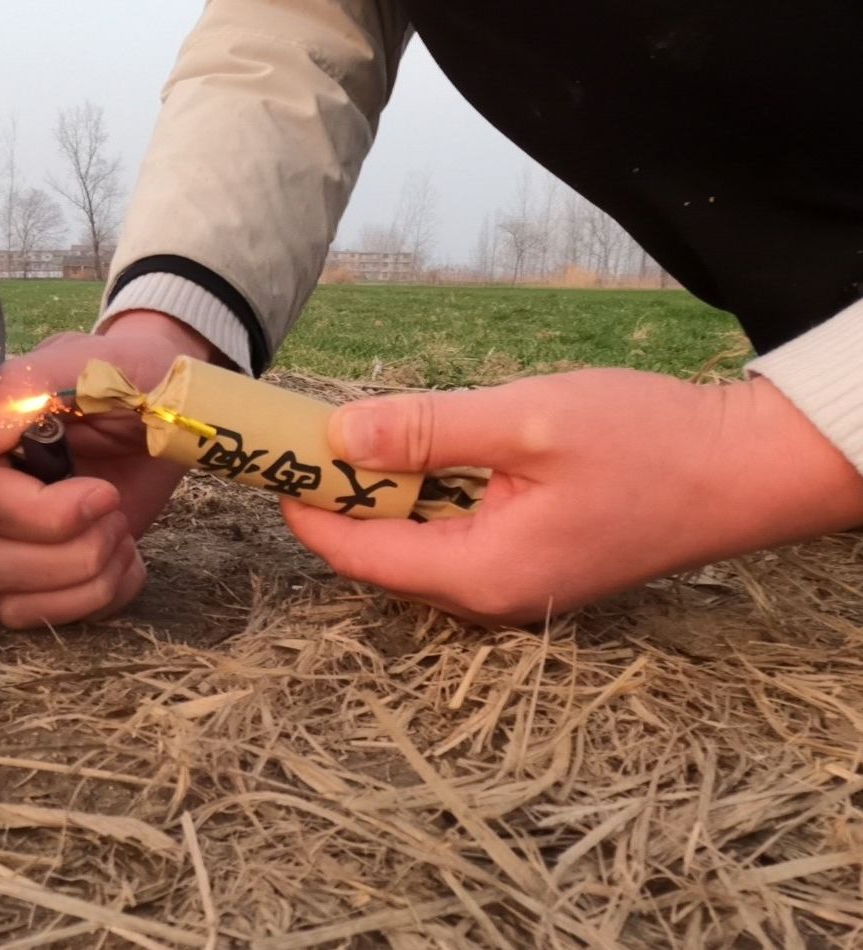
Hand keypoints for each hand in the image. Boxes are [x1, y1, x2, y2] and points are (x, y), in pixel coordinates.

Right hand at [0, 311, 219, 628]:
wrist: (172, 405)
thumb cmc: (129, 375)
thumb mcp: (90, 363)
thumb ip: (32, 385)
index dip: (45, 512)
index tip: (104, 491)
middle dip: (74, 550)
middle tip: (116, 505)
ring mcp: (23, 544)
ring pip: (14, 604)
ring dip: (87, 577)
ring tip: (122, 533)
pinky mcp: (56, 574)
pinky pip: (49, 619)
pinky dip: (101, 600)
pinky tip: (130, 559)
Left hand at [282, 369, 862, 624]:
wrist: (748, 470)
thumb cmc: (650, 442)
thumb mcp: (527, 422)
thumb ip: (429, 431)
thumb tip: (339, 437)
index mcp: (481, 575)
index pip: (358, 555)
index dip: (306, 509)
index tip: (272, 459)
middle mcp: (489, 599)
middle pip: (380, 557)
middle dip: (336, 501)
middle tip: (304, 438)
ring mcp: (514, 588)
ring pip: (415, 547)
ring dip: (379, 497)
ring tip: (348, 437)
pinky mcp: (533, 566)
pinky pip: (453, 539)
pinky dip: (423, 500)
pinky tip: (419, 455)